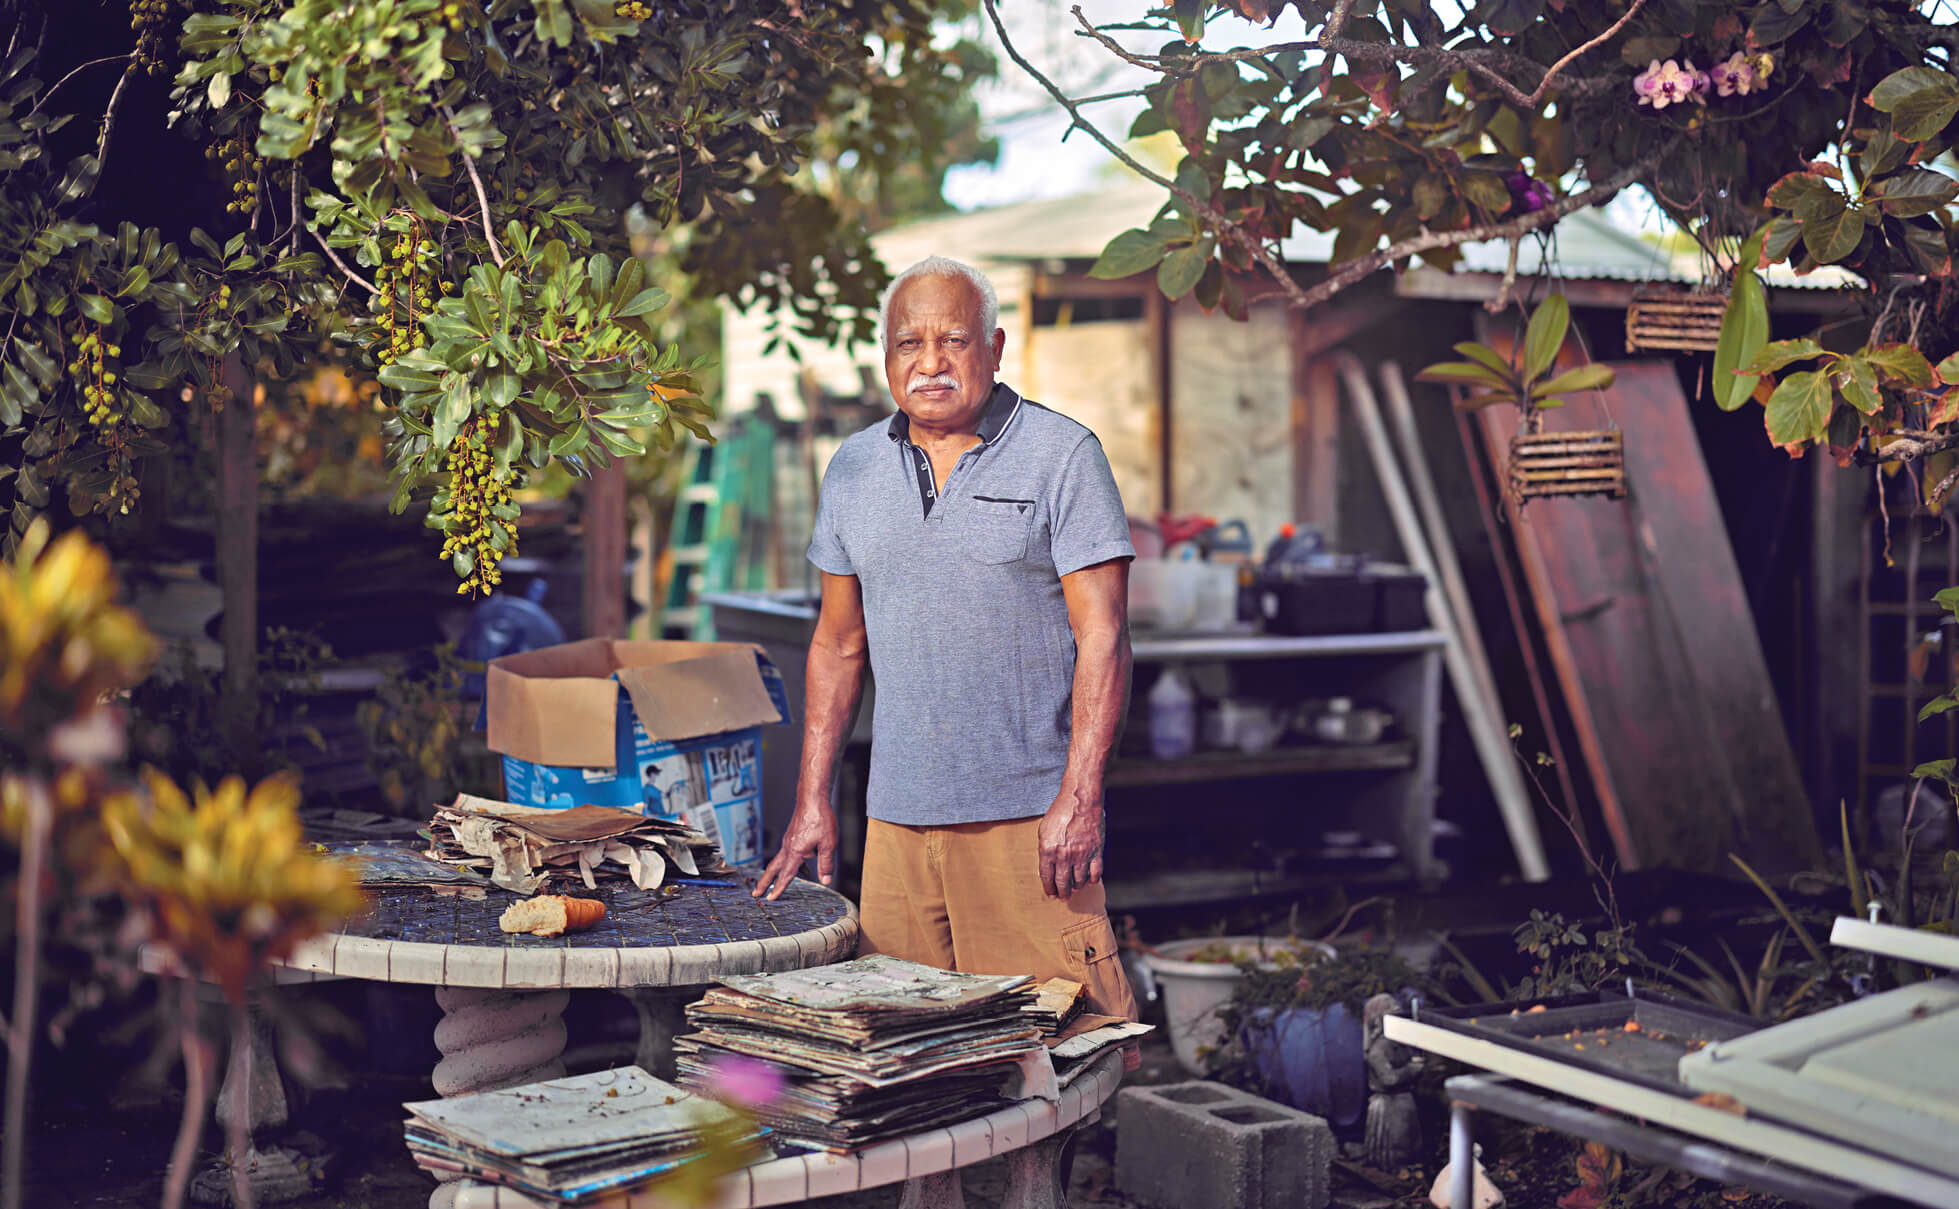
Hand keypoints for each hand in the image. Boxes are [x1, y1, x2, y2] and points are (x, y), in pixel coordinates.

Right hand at [752, 801, 837, 899]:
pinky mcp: (791, 835)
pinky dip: (786, 860)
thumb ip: (826, 864)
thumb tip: (825, 880)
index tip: (770, 899)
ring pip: (779, 860)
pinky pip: (787, 851)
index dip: (779, 889)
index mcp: (795, 851)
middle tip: (755, 893)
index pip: (786, 875)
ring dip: (773, 872)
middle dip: (764, 882)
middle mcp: (788, 847)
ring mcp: (788, 840)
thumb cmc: (820, 818)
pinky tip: (799, 857)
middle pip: (772, 868)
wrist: (813, 799)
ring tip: (769, 882)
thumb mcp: (828, 844)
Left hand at [1037, 784, 1103, 898]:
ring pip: (1079, 881)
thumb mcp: (1044, 829)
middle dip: (1062, 893)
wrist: (1081, 800)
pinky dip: (1092, 880)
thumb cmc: (1061, 812)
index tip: (1051, 894)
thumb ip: (1044, 849)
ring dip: (1077, 887)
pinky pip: (1095, 874)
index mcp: (1048, 850)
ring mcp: (1081, 855)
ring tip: (1075, 887)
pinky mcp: (1096, 852)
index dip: (1049, 888)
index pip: (1047, 877)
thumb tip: (1047, 866)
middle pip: (1063, 883)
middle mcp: (1064, 856)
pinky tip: (1089, 880)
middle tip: (1063, 897)